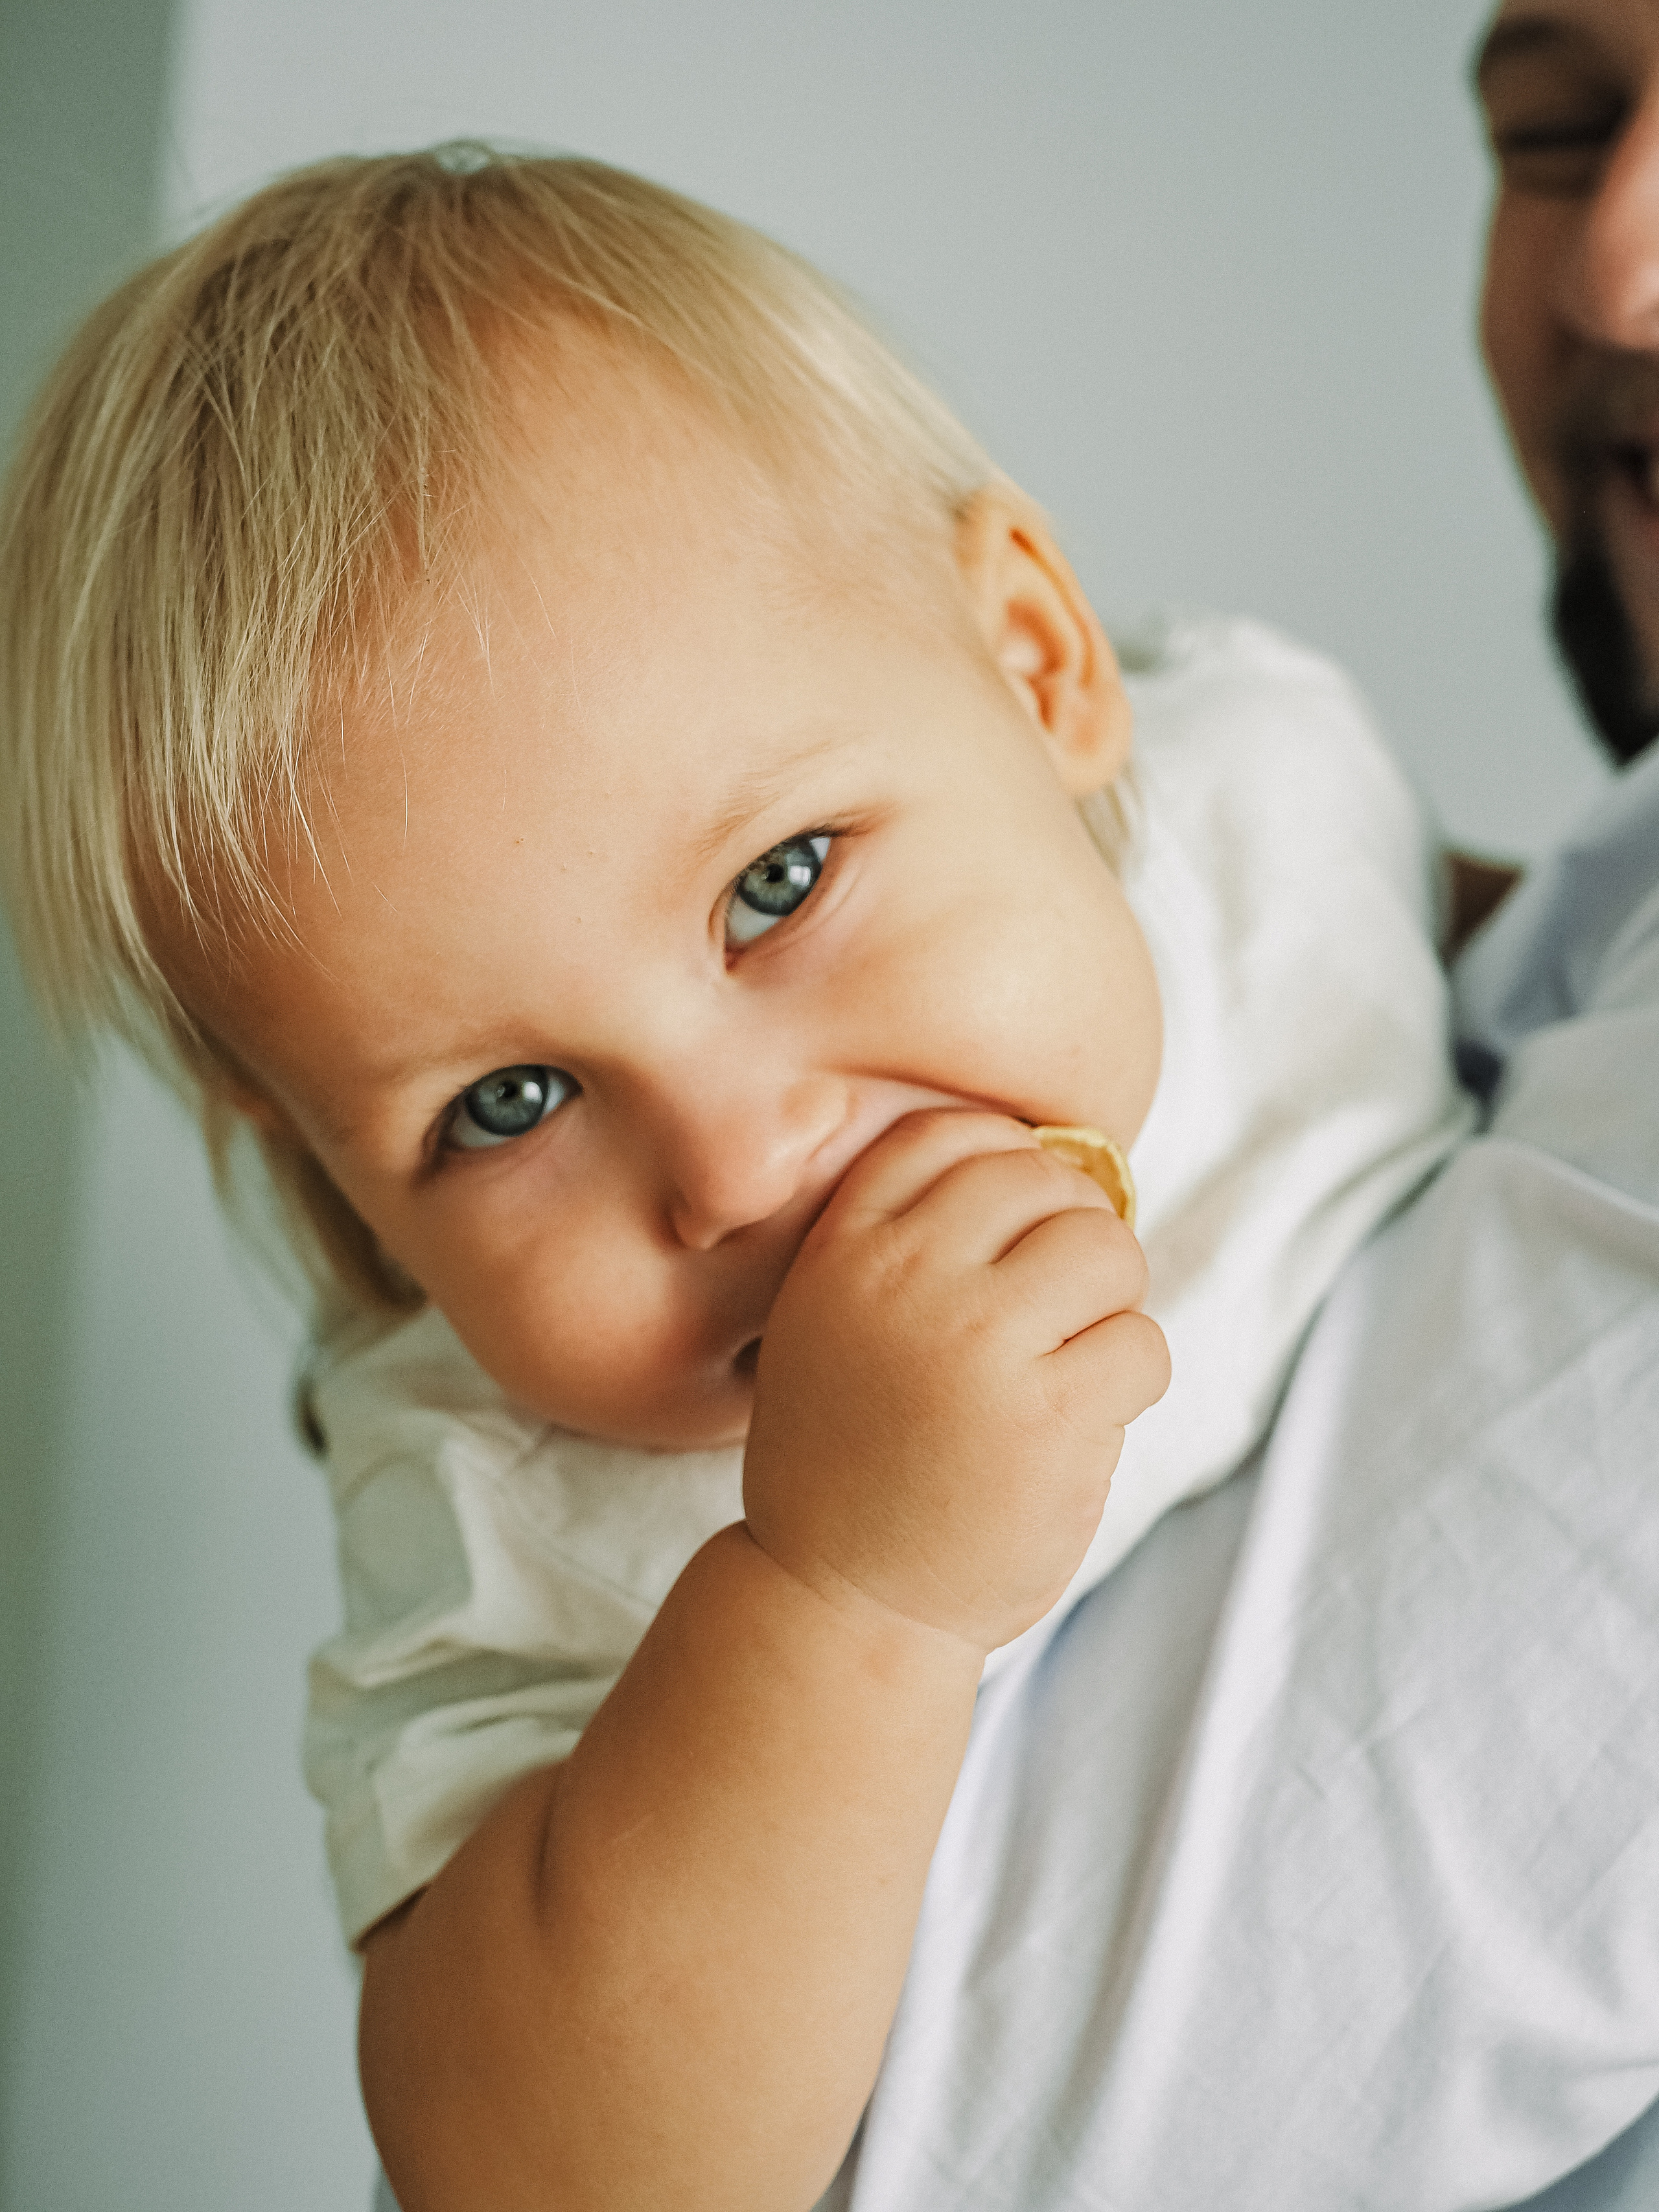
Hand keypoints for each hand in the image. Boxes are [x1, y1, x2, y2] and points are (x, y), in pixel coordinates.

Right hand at [743, 1110, 1169, 1654]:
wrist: (842, 1602)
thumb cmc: (850, 1460)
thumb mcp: (827, 1324)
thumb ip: (903, 1245)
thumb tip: (1045, 1170)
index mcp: (846, 1252)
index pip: (953, 1136)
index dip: (1008, 1166)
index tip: (1019, 1225)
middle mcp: (907, 1281)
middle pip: (1044, 1181)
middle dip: (1071, 1235)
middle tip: (1059, 1306)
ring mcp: (980, 1347)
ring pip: (1108, 1250)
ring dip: (1111, 1303)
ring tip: (1072, 1359)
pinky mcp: (1050, 1418)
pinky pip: (1143, 1344)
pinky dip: (1131, 1379)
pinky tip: (1081, 1421)